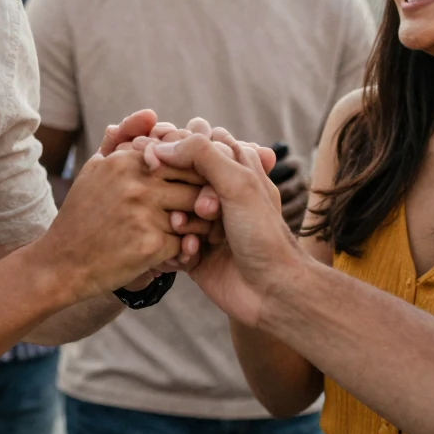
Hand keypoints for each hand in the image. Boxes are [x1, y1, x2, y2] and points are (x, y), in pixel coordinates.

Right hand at [29, 147, 200, 304]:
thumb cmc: (82, 213)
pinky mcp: (150, 245)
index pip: (184, 156)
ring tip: (190, 233)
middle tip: (204, 212)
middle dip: (204, 199)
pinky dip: (183, 251)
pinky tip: (172, 255)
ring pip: (196, 214)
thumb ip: (124, 138)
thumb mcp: (96, 167)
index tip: (192, 188)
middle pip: (196, 183)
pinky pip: (187, 243)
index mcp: (127, 160)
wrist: (62, 263)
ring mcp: (144, 214)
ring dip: (197, 227)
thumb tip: (151, 114)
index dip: (195, 174)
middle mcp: (137, 183)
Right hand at [151, 133, 307, 326]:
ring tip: (198, 238)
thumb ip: (202, 155)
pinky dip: (178, 246)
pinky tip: (194, 256)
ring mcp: (205, 221)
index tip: (164, 162)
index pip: (194, 141)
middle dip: (182, 193)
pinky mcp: (193, 250)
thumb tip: (161, 147)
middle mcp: (218, 190)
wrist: (271, 291)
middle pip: (176, 175)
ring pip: (170, 208)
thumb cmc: (263, 235)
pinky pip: (169, 240)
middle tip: (207, 211)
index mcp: (235, 167)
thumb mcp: (238, 184)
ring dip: (181, 222)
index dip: (177, 151)